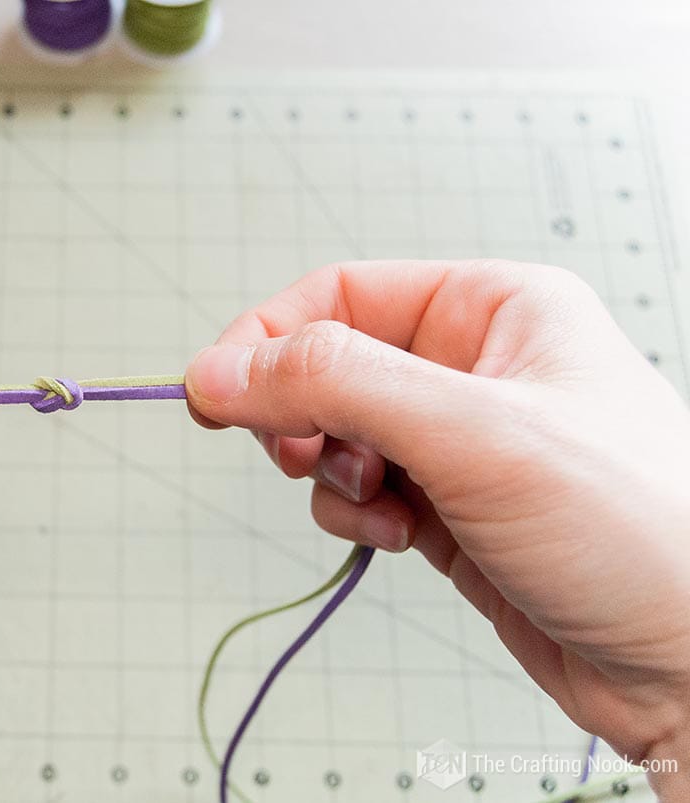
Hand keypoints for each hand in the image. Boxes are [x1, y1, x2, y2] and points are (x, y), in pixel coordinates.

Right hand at [185, 260, 689, 794]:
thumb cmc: (638, 532)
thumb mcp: (473, 434)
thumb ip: (336, 384)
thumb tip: (221, 369)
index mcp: (495, 308)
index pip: (340, 294)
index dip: (267, 338)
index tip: (215, 393)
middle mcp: (473, 367)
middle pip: (328, 364)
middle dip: (303, 417)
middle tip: (303, 458)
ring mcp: (459, 441)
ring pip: (336, 434)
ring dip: (333, 476)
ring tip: (384, 507)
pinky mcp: (448, 508)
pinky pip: (360, 492)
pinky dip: (357, 517)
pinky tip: (400, 537)